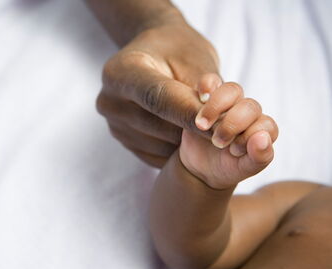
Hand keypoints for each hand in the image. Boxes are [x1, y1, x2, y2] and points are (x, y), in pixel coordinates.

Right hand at [96, 16, 220, 167]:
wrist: (152, 55)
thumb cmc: (176, 50)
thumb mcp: (194, 57)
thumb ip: (206, 86)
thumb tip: (217, 116)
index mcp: (121, 70)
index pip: (157, 97)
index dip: (188, 114)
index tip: (219, 126)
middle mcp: (110, 99)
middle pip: (157, 125)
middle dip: (192, 130)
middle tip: (222, 128)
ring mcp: (113, 123)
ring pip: (159, 144)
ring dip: (186, 141)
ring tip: (203, 124)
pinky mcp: (122, 140)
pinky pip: (156, 155)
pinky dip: (176, 149)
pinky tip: (186, 132)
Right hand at [179, 83, 278, 189]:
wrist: (200, 167)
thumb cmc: (226, 167)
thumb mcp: (243, 169)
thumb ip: (259, 157)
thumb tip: (262, 139)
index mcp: (261, 129)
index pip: (266, 125)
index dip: (250, 136)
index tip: (234, 151)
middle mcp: (247, 113)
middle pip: (250, 106)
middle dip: (233, 125)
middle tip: (217, 143)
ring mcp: (227, 104)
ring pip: (232, 90)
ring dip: (217, 107)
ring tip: (202, 126)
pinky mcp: (206, 98)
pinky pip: (210, 81)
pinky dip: (206, 85)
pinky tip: (201, 96)